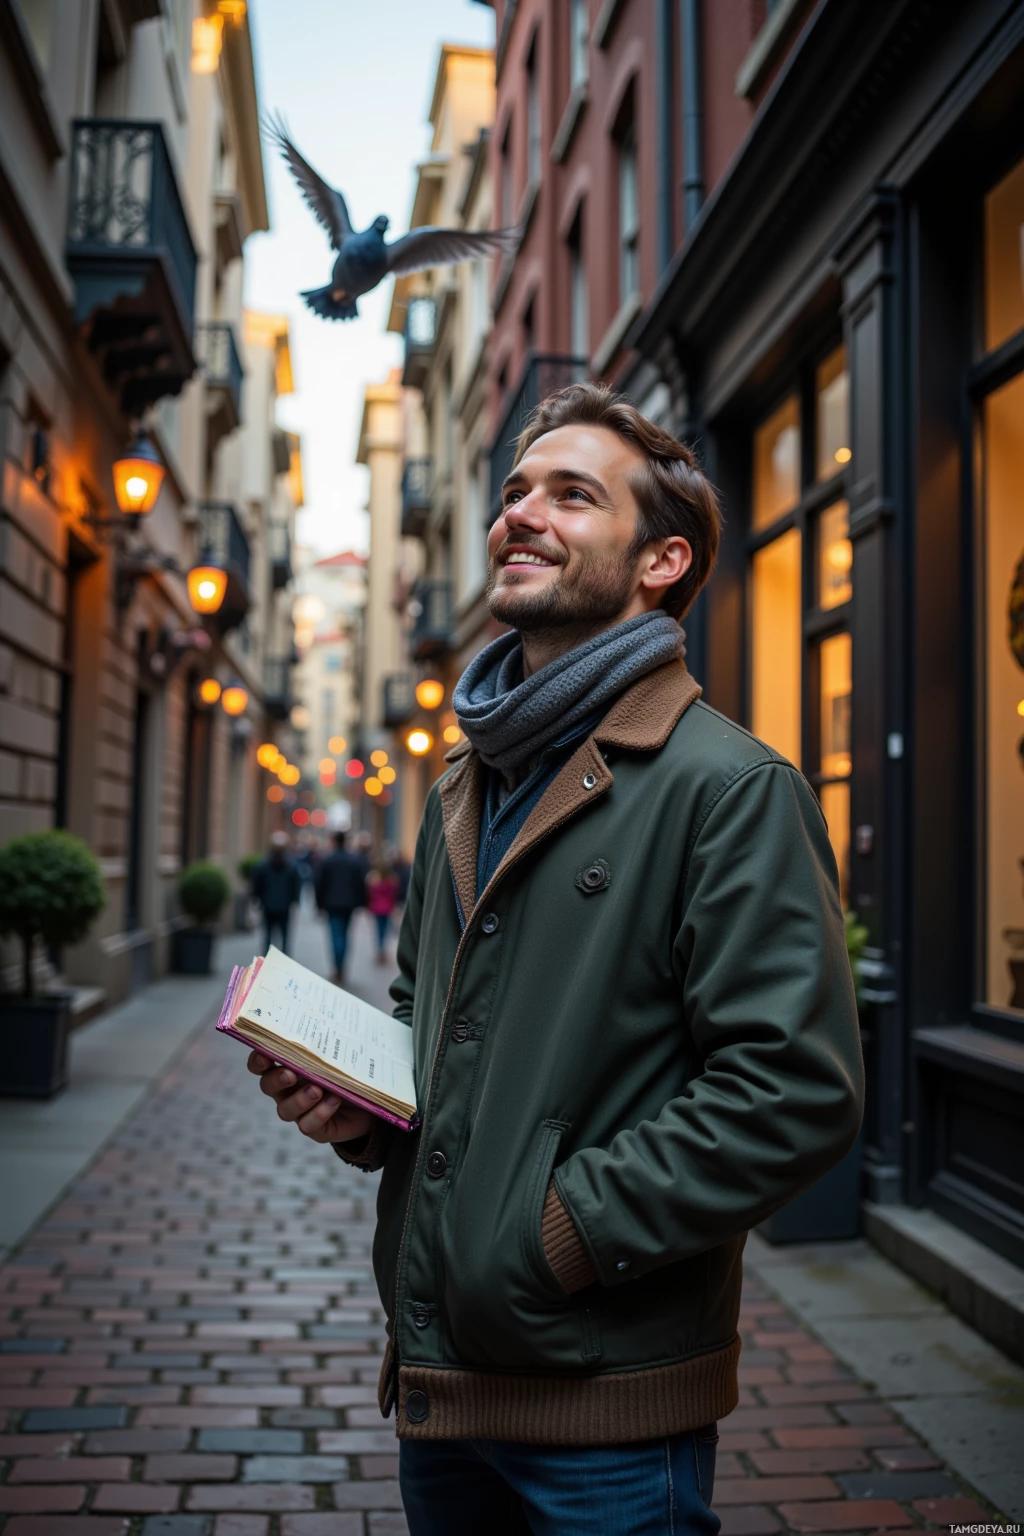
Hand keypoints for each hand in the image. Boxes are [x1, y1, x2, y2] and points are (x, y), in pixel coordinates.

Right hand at [247, 1052, 374, 1144]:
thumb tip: (323, 1023)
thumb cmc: (348, 1068)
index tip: (265, 1055)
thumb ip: (325, 1043)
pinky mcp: (315, 1128)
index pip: (261, 1064)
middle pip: (267, 1086)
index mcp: (287, 1066)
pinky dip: (320, 1113)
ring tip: (317, 1089)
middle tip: (291, 1074)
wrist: (369, 1097)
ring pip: (285, 1110)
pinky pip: (307, 1125)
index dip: (258, 1060)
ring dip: (300, 1099)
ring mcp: (299, 1110)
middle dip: (276, 1079)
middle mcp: (287, 1090)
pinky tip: (334, 1100)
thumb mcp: (337, 1053)